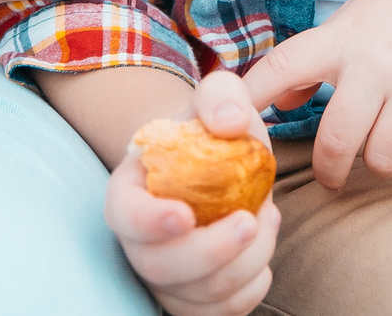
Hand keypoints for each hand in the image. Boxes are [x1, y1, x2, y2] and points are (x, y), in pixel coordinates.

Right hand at [110, 71, 282, 315]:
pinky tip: (261, 247)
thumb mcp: (217, 99)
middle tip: (252, 219)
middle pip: (161, 267)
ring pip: (198, 295)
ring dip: (245, 263)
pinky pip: (220, 313)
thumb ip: (221, 96)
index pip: (124, 215)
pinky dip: (251, 287)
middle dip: (212, 251)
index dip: (150, 222)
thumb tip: (230, 123)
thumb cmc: (210, 133)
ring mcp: (165, 277)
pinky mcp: (193, 299)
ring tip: (266, 219)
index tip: (185, 215)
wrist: (217, 165)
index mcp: (130, 192)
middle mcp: (138, 242)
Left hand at [243, 0, 391, 188]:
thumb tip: (284, 101)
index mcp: (343, 37)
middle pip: (336, 142)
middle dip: (331, 170)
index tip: (229, 128)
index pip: (281, 68)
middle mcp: (376, 61)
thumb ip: (320, 59)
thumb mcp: (358, 16)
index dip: (250, 101)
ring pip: (385, 159)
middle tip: (336, 174)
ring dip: (385, 163)